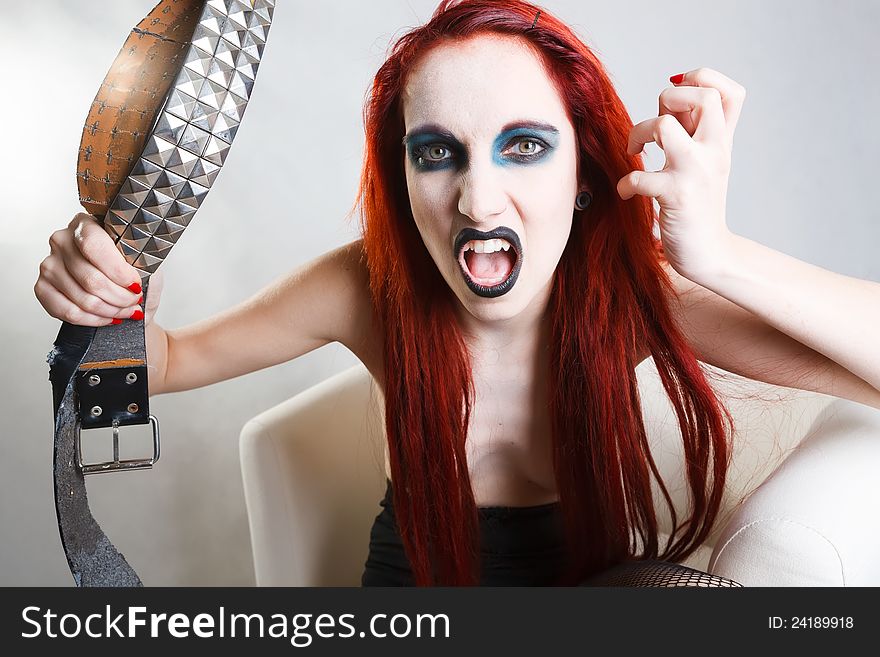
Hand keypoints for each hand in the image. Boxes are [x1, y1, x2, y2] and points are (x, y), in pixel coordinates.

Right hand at [35, 213, 162, 326]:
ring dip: (111, 310)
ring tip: (127, 310)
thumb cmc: (133, 272)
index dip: (118, 271)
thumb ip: (137, 260)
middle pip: (90, 278)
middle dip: (120, 297)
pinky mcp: (42, 287)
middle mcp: (61, 240)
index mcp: (86, 224)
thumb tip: (134, 273)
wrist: (121, 291)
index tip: (136, 285)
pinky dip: (94, 319)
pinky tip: (109, 317)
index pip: (95, 246)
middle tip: (135, 301)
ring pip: (83, 298)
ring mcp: (49, 264)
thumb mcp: (142, 258)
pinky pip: (69, 312)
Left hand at [617, 68, 745, 281]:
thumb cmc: (698, 205)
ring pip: (664, 126)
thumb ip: (692, 128)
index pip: (731, 92)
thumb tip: (671, 95)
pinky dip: (624, 183)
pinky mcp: (676, 197)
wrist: (708, 252)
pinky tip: (626, 192)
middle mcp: (714, 151)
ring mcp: (696, 173)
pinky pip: (639, 177)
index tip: (678, 92)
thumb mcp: (704, 161)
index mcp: (721, 141)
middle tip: (656, 125)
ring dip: (638, 133)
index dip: (704, 79)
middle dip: (669, 97)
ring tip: (635, 153)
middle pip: (703, 96)